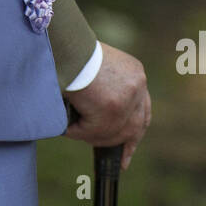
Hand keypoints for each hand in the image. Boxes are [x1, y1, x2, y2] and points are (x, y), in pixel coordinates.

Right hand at [64, 41, 149, 170]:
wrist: (63, 45)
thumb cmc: (72, 53)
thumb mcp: (97, 68)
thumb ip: (105, 88)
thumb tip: (97, 113)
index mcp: (135, 73)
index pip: (143, 109)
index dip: (137, 129)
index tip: (131, 144)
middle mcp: (137, 85)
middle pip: (136, 126)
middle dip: (124, 144)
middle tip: (122, 161)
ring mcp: (126, 99)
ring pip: (111, 133)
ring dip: (90, 135)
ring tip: (72, 129)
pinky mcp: (110, 110)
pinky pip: (91, 132)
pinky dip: (76, 132)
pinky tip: (66, 125)